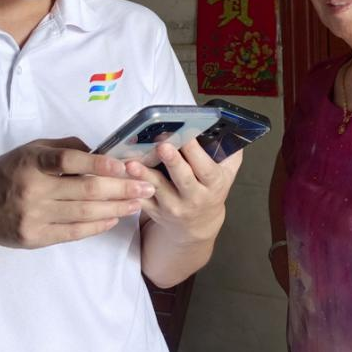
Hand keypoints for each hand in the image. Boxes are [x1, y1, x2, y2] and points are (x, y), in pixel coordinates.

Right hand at [0, 137, 152, 249]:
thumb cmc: (7, 173)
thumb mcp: (29, 150)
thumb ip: (63, 147)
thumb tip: (99, 151)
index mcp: (31, 163)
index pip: (68, 161)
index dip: (98, 163)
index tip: (123, 165)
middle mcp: (33, 190)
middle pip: (84, 191)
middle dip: (120, 188)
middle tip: (145, 186)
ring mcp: (34, 216)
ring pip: (84, 214)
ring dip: (116, 208)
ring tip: (137, 203)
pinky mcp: (36, 237)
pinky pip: (74, 233)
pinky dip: (97, 226)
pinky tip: (115, 219)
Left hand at [124, 139, 240, 244]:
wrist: (198, 224)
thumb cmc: (211, 190)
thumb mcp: (227, 174)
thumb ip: (230, 152)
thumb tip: (229, 127)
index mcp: (213, 185)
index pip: (205, 168)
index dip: (195, 151)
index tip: (186, 134)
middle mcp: (194, 197)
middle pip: (183, 179)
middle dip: (173, 162)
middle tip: (163, 146)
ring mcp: (173, 206)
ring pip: (158, 189)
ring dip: (144, 175)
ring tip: (132, 163)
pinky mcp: (155, 212)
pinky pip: (142, 199)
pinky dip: (131, 188)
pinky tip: (121, 175)